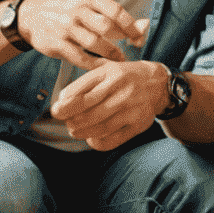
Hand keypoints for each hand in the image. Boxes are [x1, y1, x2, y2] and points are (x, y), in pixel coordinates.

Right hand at [15, 0, 146, 69]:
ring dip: (110, 55)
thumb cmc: (64, 8)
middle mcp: (77, 10)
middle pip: (107, 28)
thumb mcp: (86, 2)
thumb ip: (112, 14)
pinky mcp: (58, 44)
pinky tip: (101, 66)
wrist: (30, 15)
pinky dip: (94, 65)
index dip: (131, 25)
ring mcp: (66, 28)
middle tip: (130, 50)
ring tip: (118, 60)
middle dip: (122, 42)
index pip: (115, 10)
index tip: (139, 36)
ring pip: (95, 44)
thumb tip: (144, 24)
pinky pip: (81, 58)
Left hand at [52, 59, 168, 150]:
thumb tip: (62, 100)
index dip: (66, 104)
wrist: (157, 83)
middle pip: (89, 111)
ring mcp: (131, 108)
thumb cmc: (123, 77)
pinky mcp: (138, 124)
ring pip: (100, 127)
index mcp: (110, 73)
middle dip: (72, 120)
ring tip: (74, 130)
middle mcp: (121, 90)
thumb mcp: (105, 70)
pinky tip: (91, 138)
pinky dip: (98, 142)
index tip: (56, 110)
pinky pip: (114, 139)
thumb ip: (84, 83)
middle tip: (66, 122)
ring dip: (82, 132)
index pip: (83, 91)